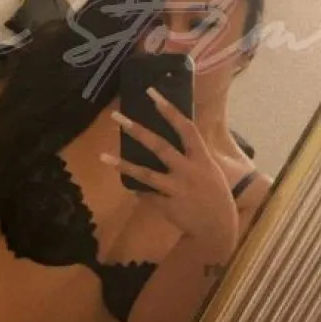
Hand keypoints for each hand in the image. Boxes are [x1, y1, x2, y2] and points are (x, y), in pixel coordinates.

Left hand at [103, 87, 238, 257]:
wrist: (218, 228)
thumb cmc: (214, 195)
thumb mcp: (208, 170)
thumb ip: (191, 155)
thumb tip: (169, 141)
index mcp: (201, 158)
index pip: (185, 127)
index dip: (169, 109)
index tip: (151, 93)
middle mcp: (189, 170)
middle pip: (160, 146)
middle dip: (138, 130)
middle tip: (117, 116)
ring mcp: (176, 189)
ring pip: (146, 174)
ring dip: (123, 165)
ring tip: (102, 156)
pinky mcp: (166, 205)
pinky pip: (146, 194)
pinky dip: (136, 189)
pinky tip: (124, 182)